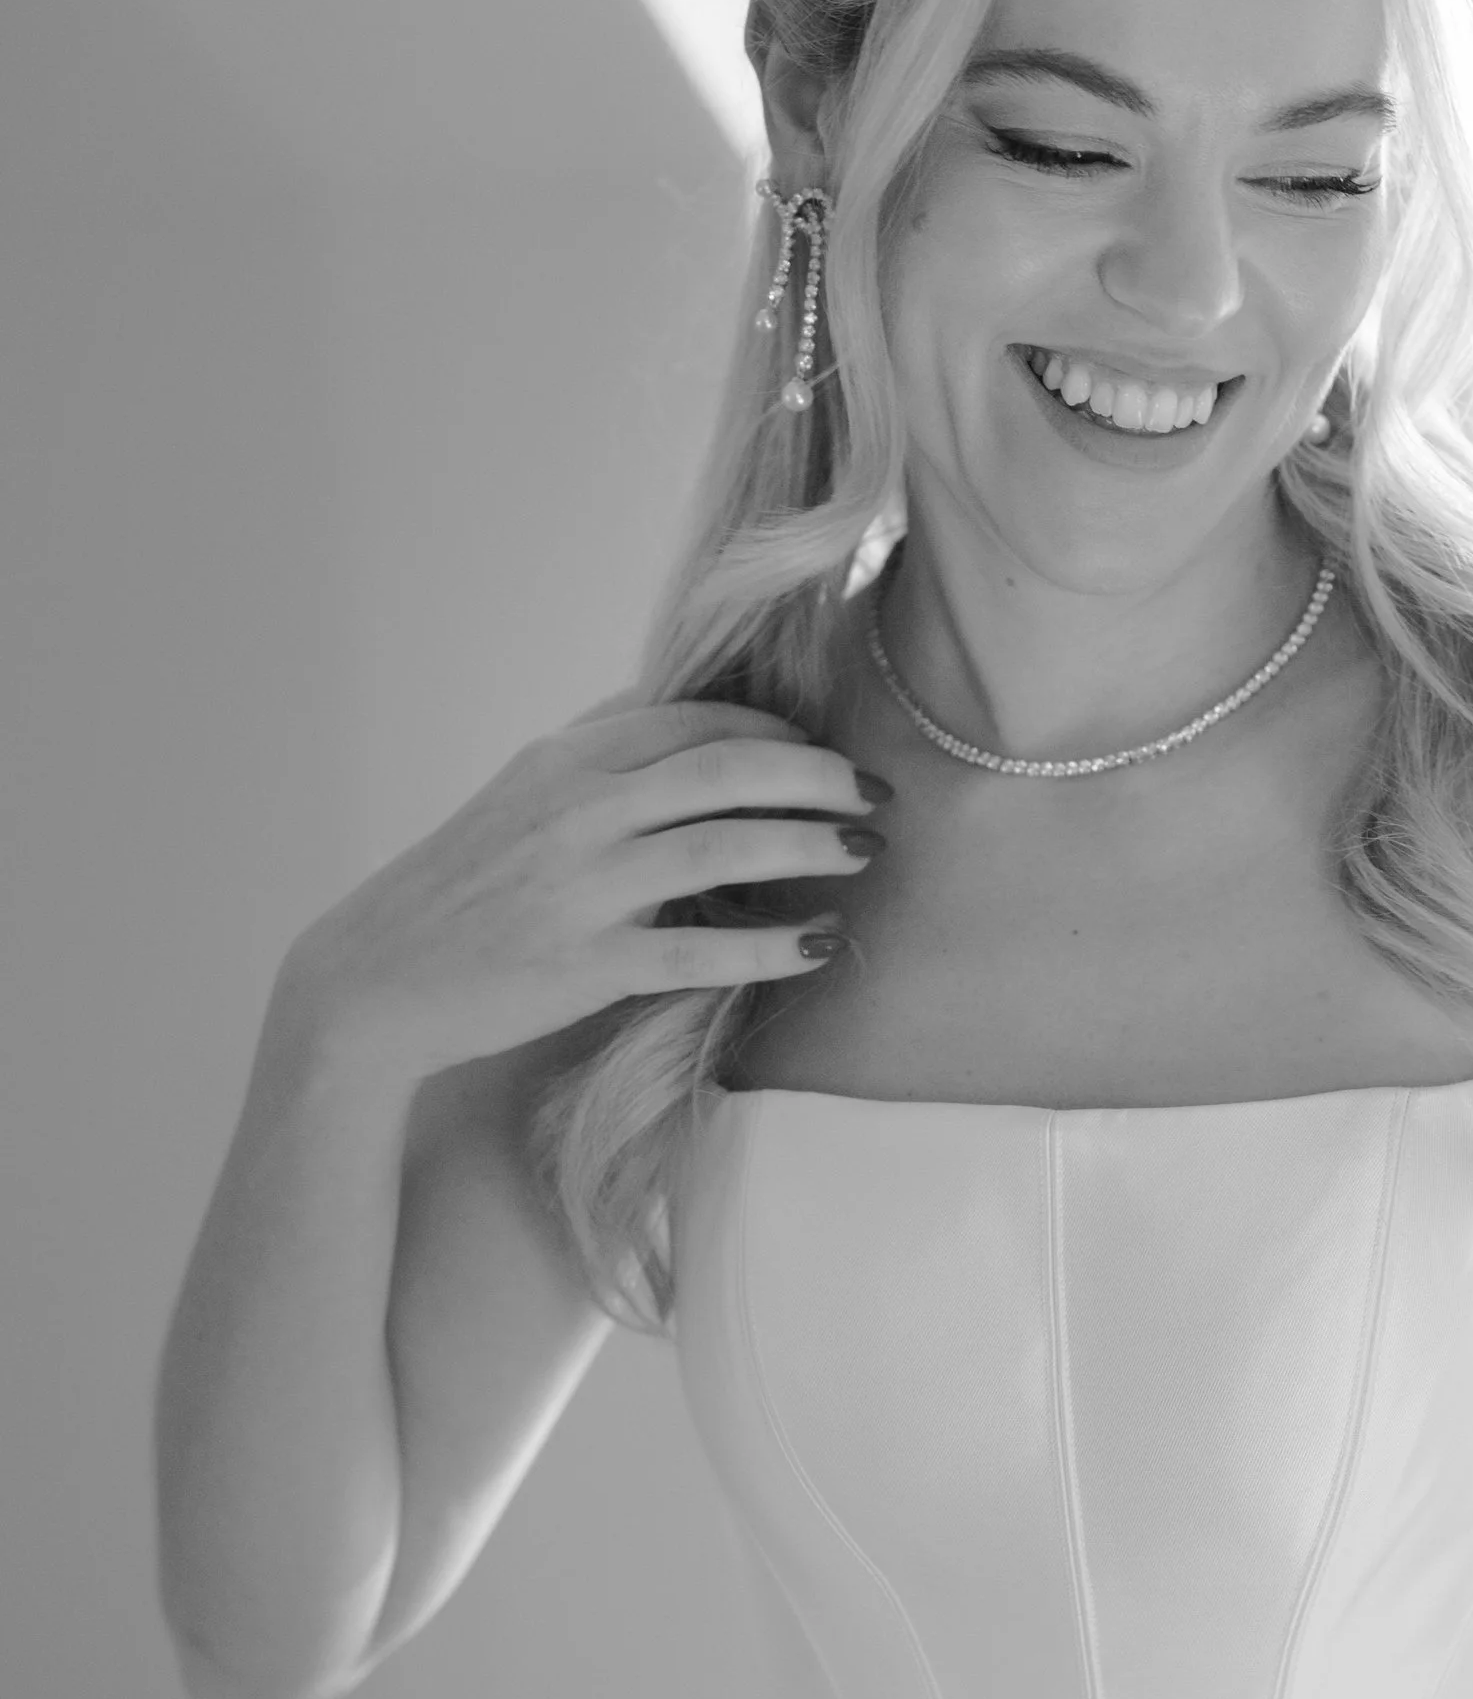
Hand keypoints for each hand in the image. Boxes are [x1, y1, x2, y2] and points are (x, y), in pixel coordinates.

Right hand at [284, 691, 890, 1083]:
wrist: (373, 978)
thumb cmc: (458, 891)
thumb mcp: (519, 800)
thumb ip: (601, 766)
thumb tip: (690, 729)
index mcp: (564, 761)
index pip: (693, 721)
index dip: (775, 731)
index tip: (824, 749)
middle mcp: (575, 810)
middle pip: (725, 768)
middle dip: (816, 775)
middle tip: (873, 792)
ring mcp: (580, 887)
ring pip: (724, 848)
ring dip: (810, 845)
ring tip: (865, 850)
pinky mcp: (584, 964)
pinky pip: (701, 952)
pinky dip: (772, 947)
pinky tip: (822, 945)